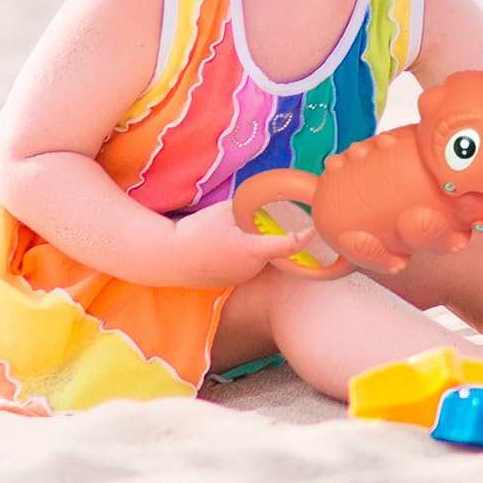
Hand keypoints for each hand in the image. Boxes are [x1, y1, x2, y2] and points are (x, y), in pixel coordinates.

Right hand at [167, 203, 317, 288]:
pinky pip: (248, 266)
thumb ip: (249, 207)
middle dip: (276, 236)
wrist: (168, 258)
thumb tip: (265, 200)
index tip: (314, 228)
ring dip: (261, 246)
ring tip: (239, 234)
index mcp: (253, 250)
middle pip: (275, 250)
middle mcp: (252, 268)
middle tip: (271, 221)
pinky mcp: (232, 281)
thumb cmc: (197, 232)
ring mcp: (242, 277)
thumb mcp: (225, 211)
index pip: (289, 245)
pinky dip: (247, 255)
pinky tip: (230, 245)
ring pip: (262, 258)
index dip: (304, 237)